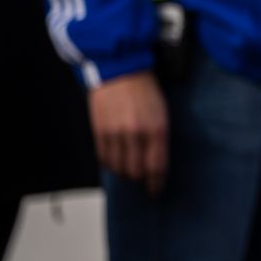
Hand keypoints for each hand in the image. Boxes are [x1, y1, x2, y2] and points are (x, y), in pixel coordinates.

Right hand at [89, 71, 168, 195]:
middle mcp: (136, 133)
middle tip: (141, 178)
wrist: (121, 69)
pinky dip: (109, 164)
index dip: (156, 184)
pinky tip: (114, 160)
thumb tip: (154, 163)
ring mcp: (116, 133)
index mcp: (157, 128)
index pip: (156, 167)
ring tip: (128, 168)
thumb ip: (158, 138)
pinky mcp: (99, 131)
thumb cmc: (145, 90)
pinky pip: (103, 159)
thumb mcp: (161, 112)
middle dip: (139, 179)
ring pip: (118, 168)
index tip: (156, 192)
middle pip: (136, 172)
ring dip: (123, 172)